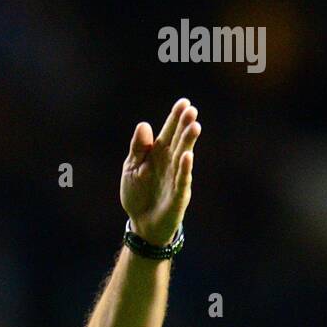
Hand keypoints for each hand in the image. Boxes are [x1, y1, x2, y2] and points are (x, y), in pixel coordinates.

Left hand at [120, 98, 201, 246]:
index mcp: (158, 153)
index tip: (184, 102)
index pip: (169, 132)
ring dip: (189, 142)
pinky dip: (185, 169)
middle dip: (185, 126)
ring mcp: (177, 178)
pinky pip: (182, 180)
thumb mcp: (131, 169)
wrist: (141, 223)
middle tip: (191, 111)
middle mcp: (170, 162)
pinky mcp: (179, 195)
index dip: (176, 118)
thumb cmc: (138, 194)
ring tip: (194, 126)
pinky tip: (187, 156)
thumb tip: (144, 125)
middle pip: (179, 141)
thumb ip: (138, 149)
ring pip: (184, 157)